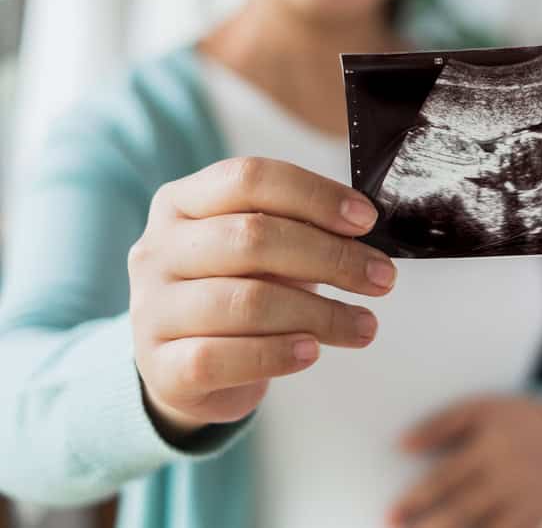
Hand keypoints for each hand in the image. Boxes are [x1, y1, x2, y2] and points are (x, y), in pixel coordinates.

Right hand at [128, 157, 396, 440]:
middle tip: (382, 278)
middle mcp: (157, 250)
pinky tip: (312, 352)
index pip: (249, 179)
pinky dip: (277, 354)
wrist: (188, 369)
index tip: (367, 221)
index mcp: (182, 203)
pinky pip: (223, 357)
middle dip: (332, 257)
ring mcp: (152, 309)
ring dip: (321, 314)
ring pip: (246, 302)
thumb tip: (365, 231)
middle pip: (252, 238)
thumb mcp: (263, 251)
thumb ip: (302, 231)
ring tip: (365, 325)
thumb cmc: (239, 291)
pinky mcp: (161, 367)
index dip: (314, 196)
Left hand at [389, 397, 541, 527]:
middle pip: (463, 512)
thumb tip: (402, 445)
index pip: (446, 479)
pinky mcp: (536, 520)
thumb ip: (440, 424)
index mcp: (492, 447)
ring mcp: (526, 503)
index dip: (416, 500)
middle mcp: (510, 477)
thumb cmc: (504, 421)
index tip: (390, 514)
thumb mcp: (476, 409)